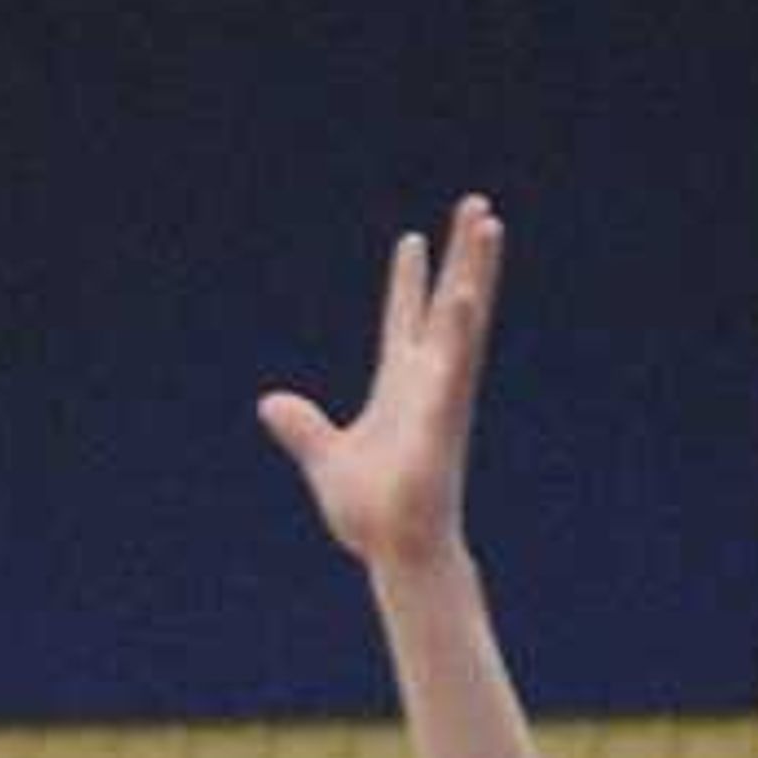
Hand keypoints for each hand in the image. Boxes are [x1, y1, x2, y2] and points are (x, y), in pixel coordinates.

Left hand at [257, 196, 503, 576]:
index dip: (408, 281)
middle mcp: (428, 381)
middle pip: (446, 303)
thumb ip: (302, 428)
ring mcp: (441, 394)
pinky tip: (463, 296)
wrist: (397, 552)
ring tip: (487, 223)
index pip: (403, 320)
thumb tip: (269, 403)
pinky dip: (458, 332)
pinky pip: (454, 368)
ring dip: (475, 271)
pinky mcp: (444, 419)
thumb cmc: (372, 513)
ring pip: (464, 320)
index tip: (412, 240)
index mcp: (399, 386)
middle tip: (476, 205)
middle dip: (461, 255)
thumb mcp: (326, 459)